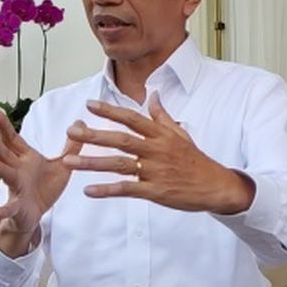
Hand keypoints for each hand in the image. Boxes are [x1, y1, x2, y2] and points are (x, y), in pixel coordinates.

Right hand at [0, 107, 80, 257]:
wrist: (37, 214)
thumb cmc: (45, 187)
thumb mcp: (61, 165)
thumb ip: (70, 146)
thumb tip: (80, 123)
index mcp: (25, 159)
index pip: (12, 139)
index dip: (4, 125)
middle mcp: (16, 170)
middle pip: (3, 153)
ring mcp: (15, 188)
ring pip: (4, 175)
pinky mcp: (17, 207)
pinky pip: (8, 209)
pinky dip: (0, 211)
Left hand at [62, 96, 255, 213]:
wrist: (216, 186)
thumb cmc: (196, 161)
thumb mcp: (180, 135)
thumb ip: (162, 116)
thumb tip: (153, 95)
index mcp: (161, 135)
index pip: (132, 119)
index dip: (110, 111)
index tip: (89, 105)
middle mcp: (156, 150)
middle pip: (121, 140)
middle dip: (94, 135)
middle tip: (71, 131)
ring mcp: (156, 171)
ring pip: (120, 164)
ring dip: (93, 163)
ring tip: (70, 162)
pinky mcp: (156, 191)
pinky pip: (128, 189)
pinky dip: (108, 190)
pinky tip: (89, 190)